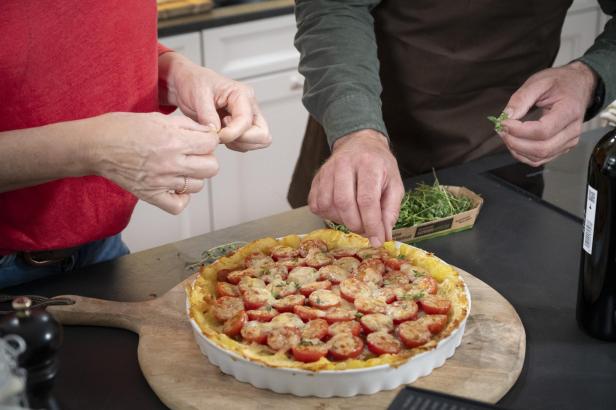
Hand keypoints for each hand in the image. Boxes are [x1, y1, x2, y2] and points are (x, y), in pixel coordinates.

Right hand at [88, 112, 218, 214]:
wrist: (95, 145)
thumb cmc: (122, 129)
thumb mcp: (158, 118)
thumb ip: (187, 125)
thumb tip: (208, 132)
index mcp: (174, 140)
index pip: (211, 144)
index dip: (209, 140)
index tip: (202, 139)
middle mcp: (170, 162)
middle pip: (211, 168)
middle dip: (207, 158)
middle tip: (194, 154)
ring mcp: (161, 181)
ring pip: (198, 186)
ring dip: (194, 177)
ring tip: (181, 168)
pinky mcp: (151, 195)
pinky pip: (178, 205)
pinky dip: (181, 198)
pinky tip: (175, 186)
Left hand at [159, 52, 270, 151]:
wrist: (188, 83)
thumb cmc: (195, 83)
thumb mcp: (198, 95)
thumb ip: (208, 115)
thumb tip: (216, 132)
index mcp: (242, 94)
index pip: (247, 121)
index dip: (233, 133)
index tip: (217, 134)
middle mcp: (250, 106)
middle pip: (262, 135)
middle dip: (242, 140)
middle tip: (222, 134)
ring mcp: (248, 118)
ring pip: (257, 142)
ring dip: (238, 143)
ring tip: (220, 132)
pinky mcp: (242, 127)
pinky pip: (247, 144)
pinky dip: (234, 144)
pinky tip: (221, 134)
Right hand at [308, 130, 404, 246]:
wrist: (360, 143)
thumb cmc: (379, 166)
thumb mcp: (394, 185)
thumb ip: (390, 211)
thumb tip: (383, 236)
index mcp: (368, 164)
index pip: (367, 200)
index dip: (371, 224)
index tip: (377, 240)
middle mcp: (344, 164)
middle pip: (344, 203)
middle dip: (356, 225)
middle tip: (366, 230)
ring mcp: (327, 170)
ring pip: (327, 205)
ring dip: (341, 220)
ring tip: (354, 217)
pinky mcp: (316, 178)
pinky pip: (316, 205)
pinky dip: (328, 215)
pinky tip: (340, 211)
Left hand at [500, 62, 597, 166]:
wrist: (578, 85)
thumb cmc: (559, 82)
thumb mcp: (539, 82)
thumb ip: (521, 98)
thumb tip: (506, 117)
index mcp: (569, 111)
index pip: (543, 131)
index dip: (519, 131)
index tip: (504, 122)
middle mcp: (572, 131)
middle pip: (541, 148)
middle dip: (515, 143)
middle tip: (501, 130)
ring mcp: (569, 142)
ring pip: (539, 157)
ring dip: (517, 150)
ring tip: (506, 134)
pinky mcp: (562, 148)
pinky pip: (539, 160)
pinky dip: (523, 154)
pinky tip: (514, 142)